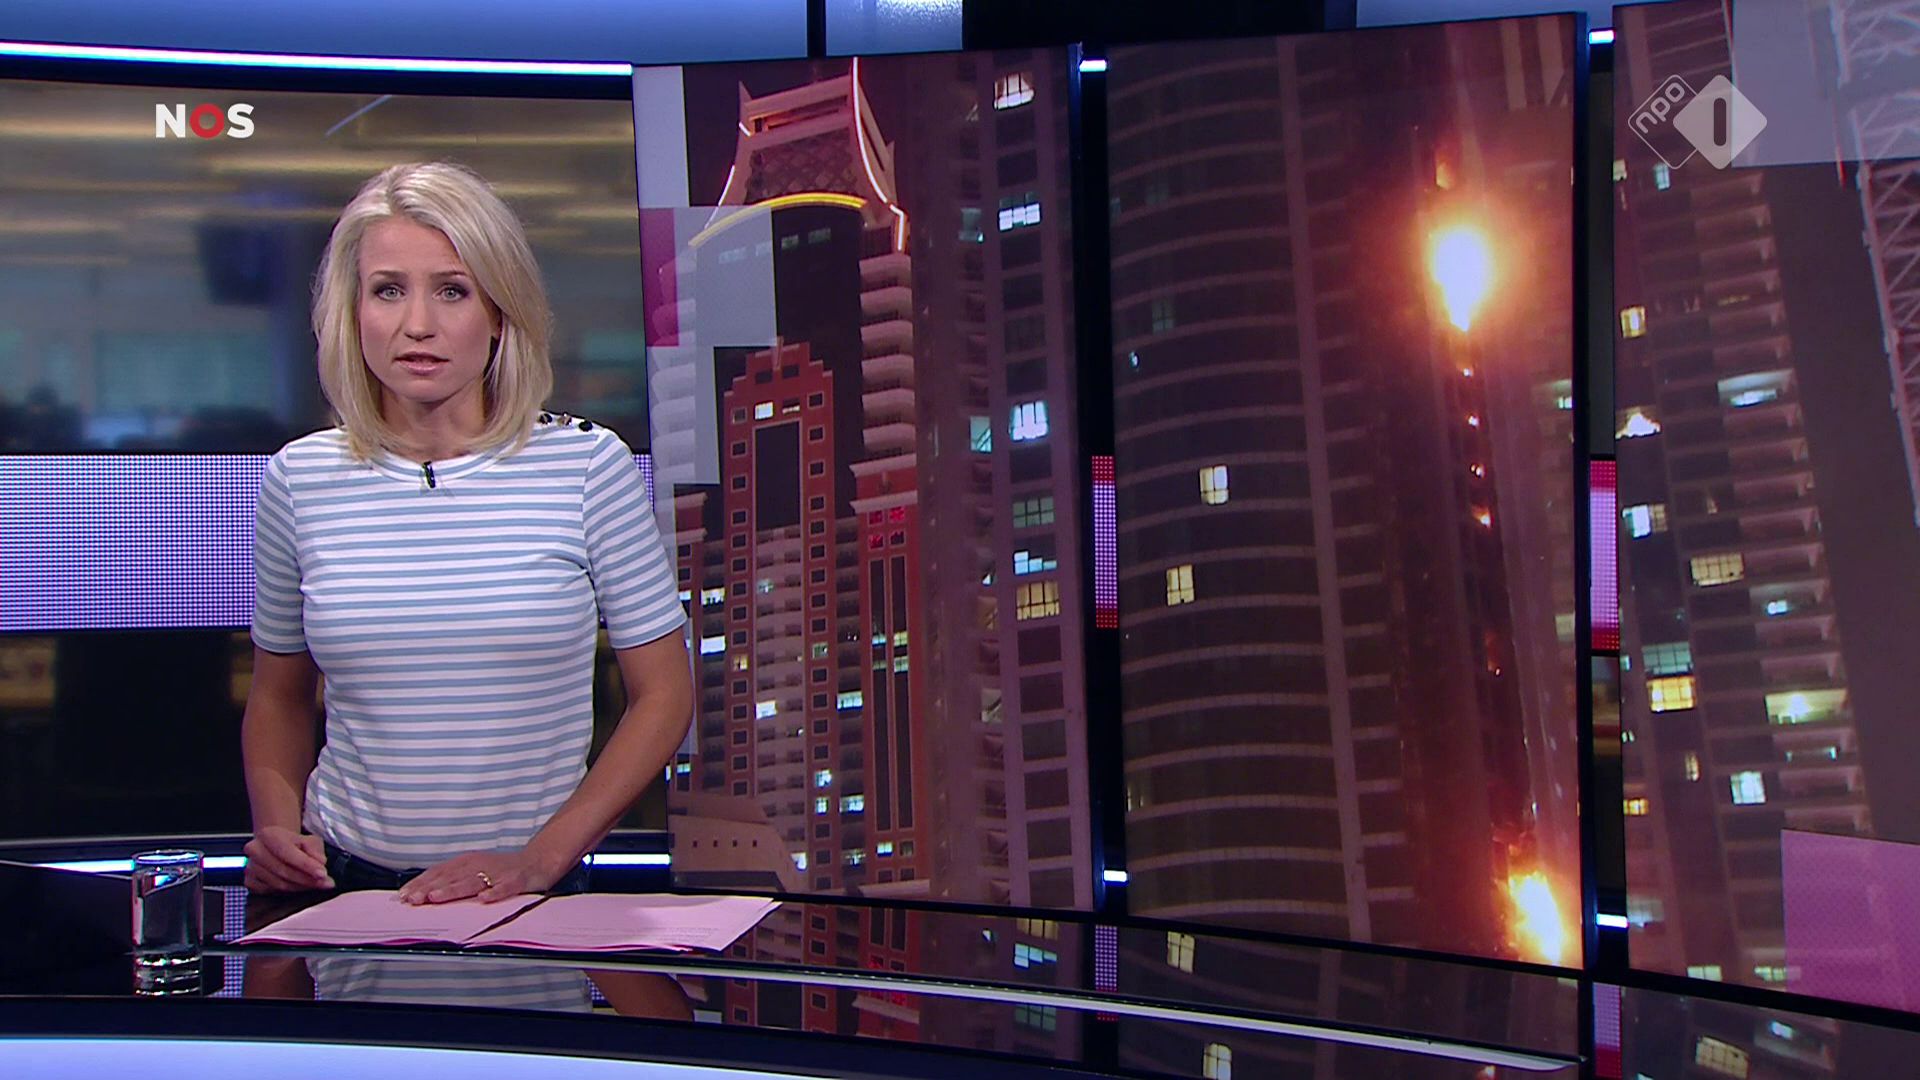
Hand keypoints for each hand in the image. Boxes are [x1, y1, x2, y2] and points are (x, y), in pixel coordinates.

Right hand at [244, 825, 332, 892]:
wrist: (275, 847)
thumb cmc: (293, 843)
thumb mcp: (308, 839)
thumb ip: (315, 849)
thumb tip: (320, 862)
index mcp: (268, 835)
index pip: (287, 853)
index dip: (306, 865)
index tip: (322, 873)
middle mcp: (255, 850)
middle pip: (283, 871)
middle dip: (307, 879)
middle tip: (324, 883)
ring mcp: (250, 867)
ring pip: (278, 883)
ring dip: (300, 887)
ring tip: (316, 885)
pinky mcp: (250, 881)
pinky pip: (272, 891)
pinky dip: (289, 891)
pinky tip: (301, 887)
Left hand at [397, 849, 558, 904]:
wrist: (537, 861)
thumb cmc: (501, 869)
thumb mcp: (473, 870)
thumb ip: (450, 880)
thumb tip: (421, 894)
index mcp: (465, 863)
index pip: (438, 872)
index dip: (420, 883)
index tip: (402, 896)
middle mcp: (478, 865)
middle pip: (450, 877)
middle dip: (430, 888)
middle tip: (413, 899)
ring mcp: (497, 873)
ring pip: (472, 882)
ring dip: (453, 889)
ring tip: (436, 897)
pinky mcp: (516, 880)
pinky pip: (504, 887)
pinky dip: (494, 893)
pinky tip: (484, 899)